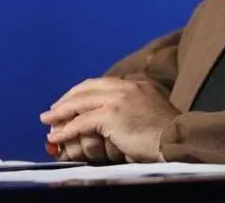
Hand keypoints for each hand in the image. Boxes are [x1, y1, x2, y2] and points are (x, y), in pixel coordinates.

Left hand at [40, 78, 178, 162]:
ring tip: (47, 122)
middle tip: (52, 111)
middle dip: (67, 99)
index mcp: (137, 83)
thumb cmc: (166, 135)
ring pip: (80, 103)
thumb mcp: (150, 114)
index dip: (83, 93)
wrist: (177, 140)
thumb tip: (109, 124)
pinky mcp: (112, 115)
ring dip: (61, 113)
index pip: (102, 84)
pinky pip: (81, 122)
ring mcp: (119, 98)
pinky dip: (66, 130)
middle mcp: (127, 85)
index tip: (71, 102)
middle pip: (87, 88)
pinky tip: (56, 137)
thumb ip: (131, 110)